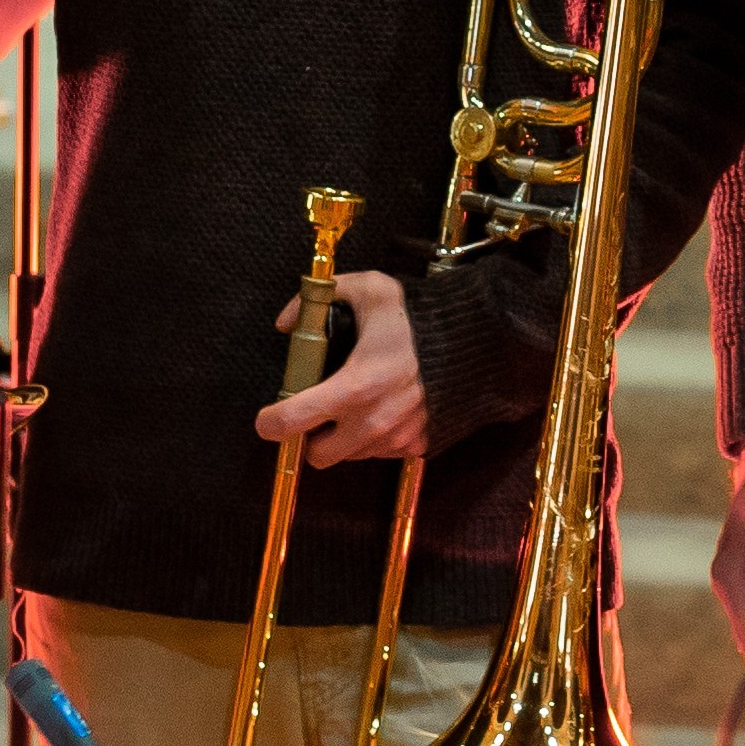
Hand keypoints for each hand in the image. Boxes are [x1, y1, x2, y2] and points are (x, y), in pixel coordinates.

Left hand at [257, 273, 426, 465]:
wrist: (478, 341)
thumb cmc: (419, 317)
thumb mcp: (371, 289)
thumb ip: (321, 298)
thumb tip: (286, 322)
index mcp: (354, 386)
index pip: (294, 421)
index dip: (270, 424)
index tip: (266, 419)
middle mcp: (373, 422)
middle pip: (318, 456)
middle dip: (311, 438)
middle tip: (318, 413)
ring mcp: (396, 438)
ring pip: (350, 456)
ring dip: (345, 438)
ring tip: (356, 406)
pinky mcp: (417, 444)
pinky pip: (381, 453)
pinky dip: (375, 439)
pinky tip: (383, 409)